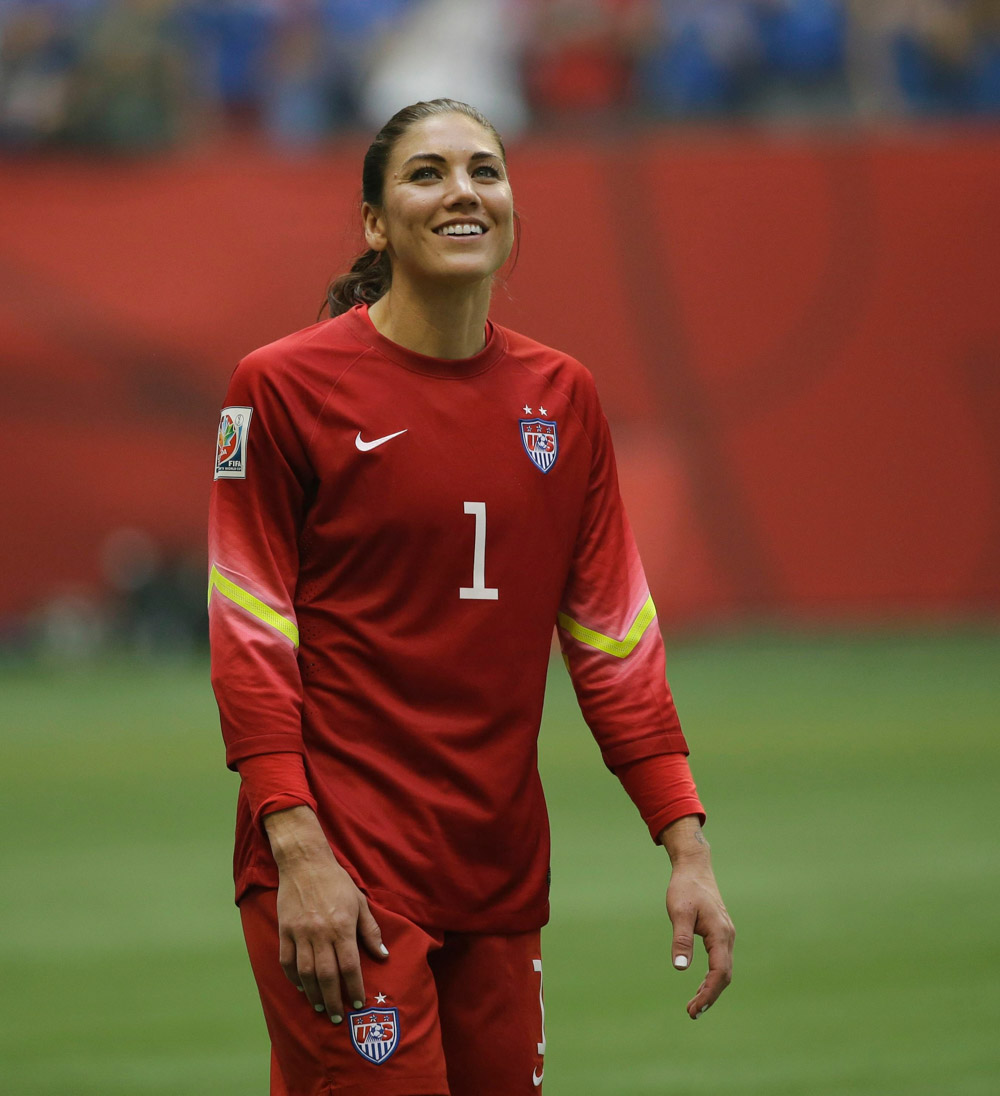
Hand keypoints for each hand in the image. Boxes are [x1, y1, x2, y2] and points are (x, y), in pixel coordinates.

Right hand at [264, 806, 387, 1022]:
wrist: (305, 863)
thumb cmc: (337, 882)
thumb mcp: (360, 902)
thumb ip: (370, 931)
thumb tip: (383, 955)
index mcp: (342, 926)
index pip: (349, 965)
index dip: (354, 987)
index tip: (358, 1003)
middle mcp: (321, 933)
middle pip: (327, 976)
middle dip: (334, 1000)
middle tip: (338, 1017)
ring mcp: (300, 933)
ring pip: (306, 973)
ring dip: (314, 994)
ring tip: (321, 1007)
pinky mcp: (285, 930)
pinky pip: (287, 962)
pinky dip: (293, 978)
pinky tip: (301, 987)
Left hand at [660, 816, 734, 1019]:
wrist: (694, 867)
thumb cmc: (685, 888)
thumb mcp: (679, 912)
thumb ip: (681, 940)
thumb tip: (681, 968)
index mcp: (720, 934)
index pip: (720, 972)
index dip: (709, 993)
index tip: (694, 1008)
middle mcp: (727, 937)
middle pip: (724, 975)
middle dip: (710, 996)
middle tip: (692, 1012)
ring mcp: (725, 935)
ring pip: (723, 970)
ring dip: (711, 989)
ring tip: (695, 1006)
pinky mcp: (720, 933)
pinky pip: (720, 961)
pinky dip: (711, 977)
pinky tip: (700, 986)